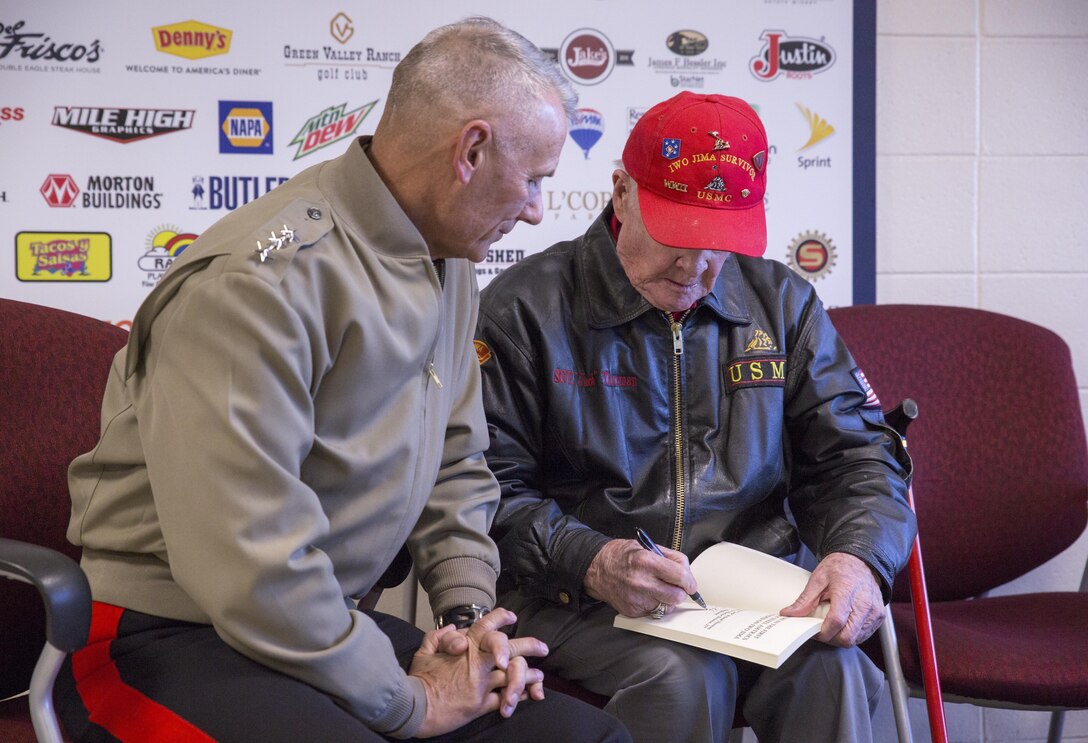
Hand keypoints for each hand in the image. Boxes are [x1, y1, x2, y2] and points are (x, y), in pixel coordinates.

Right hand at [409, 608, 547, 736]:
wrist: (415, 707)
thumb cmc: (419, 679)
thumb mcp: (424, 652)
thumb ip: (438, 637)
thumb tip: (451, 628)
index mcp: (465, 647)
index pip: (487, 626)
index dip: (501, 618)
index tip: (513, 617)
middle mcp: (477, 662)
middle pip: (509, 648)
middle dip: (529, 645)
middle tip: (543, 648)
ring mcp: (481, 684)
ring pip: (513, 674)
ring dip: (530, 674)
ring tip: (539, 675)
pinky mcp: (481, 705)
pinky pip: (506, 698)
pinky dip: (519, 696)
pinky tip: (528, 695)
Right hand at [584, 538, 696, 616]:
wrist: (596, 569)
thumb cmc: (621, 555)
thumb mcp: (646, 546)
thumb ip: (669, 558)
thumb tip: (687, 572)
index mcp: (647, 561)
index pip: (680, 577)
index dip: (690, 582)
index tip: (690, 584)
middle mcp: (641, 582)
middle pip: (677, 596)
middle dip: (680, 592)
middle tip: (676, 587)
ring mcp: (636, 599)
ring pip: (667, 607)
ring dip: (667, 601)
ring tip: (658, 590)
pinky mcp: (632, 611)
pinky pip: (653, 612)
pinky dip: (654, 605)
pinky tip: (645, 595)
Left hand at [779, 552, 884, 646]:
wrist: (860, 560)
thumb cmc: (841, 567)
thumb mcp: (818, 579)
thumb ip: (805, 600)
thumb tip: (790, 613)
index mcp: (847, 593)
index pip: (836, 622)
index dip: (823, 632)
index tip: (813, 631)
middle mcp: (864, 604)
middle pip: (847, 637)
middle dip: (831, 639)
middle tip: (821, 630)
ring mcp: (874, 612)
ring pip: (856, 639)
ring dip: (841, 638)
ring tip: (832, 625)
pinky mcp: (879, 617)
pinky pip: (864, 635)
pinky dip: (852, 634)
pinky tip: (845, 624)